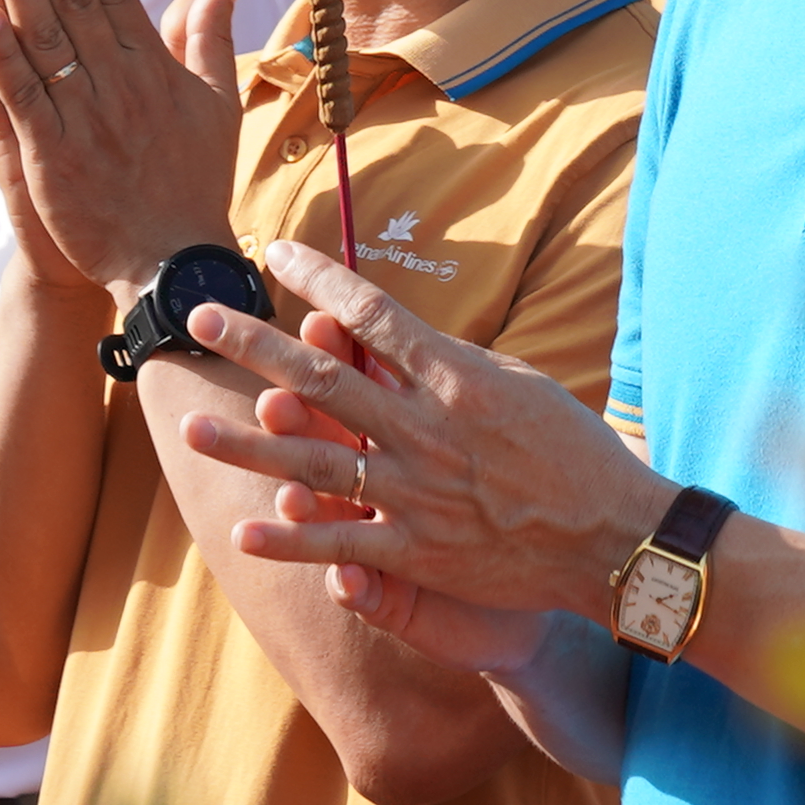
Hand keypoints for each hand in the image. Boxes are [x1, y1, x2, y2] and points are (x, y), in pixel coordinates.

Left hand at [0, 0, 248, 299]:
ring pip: (44, 40)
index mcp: (155, 68)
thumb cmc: (194, 182)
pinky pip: (22, 99)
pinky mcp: (52, 158)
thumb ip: (211, 36)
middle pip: (75, 0)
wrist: (173, 264)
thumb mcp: (217, 104)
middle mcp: (120, 85)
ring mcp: (84, 120)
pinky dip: (1, 58)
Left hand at [173, 237, 677, 653]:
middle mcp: (424, 430)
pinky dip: (291, 538)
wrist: (613, 537)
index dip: (318, 280)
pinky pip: (341, 543)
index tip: (278, 253)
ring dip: (246, 445)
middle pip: (322, 379)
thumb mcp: (519, 385)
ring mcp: (415, 492)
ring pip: (312, 463)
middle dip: (255, 346)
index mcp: (453, 376)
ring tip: (190, 427)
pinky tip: (244, 531)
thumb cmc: (575, 451)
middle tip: (202, 319)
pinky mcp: (418, 551)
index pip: (371, 313)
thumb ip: (454, 365)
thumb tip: (401, 338)